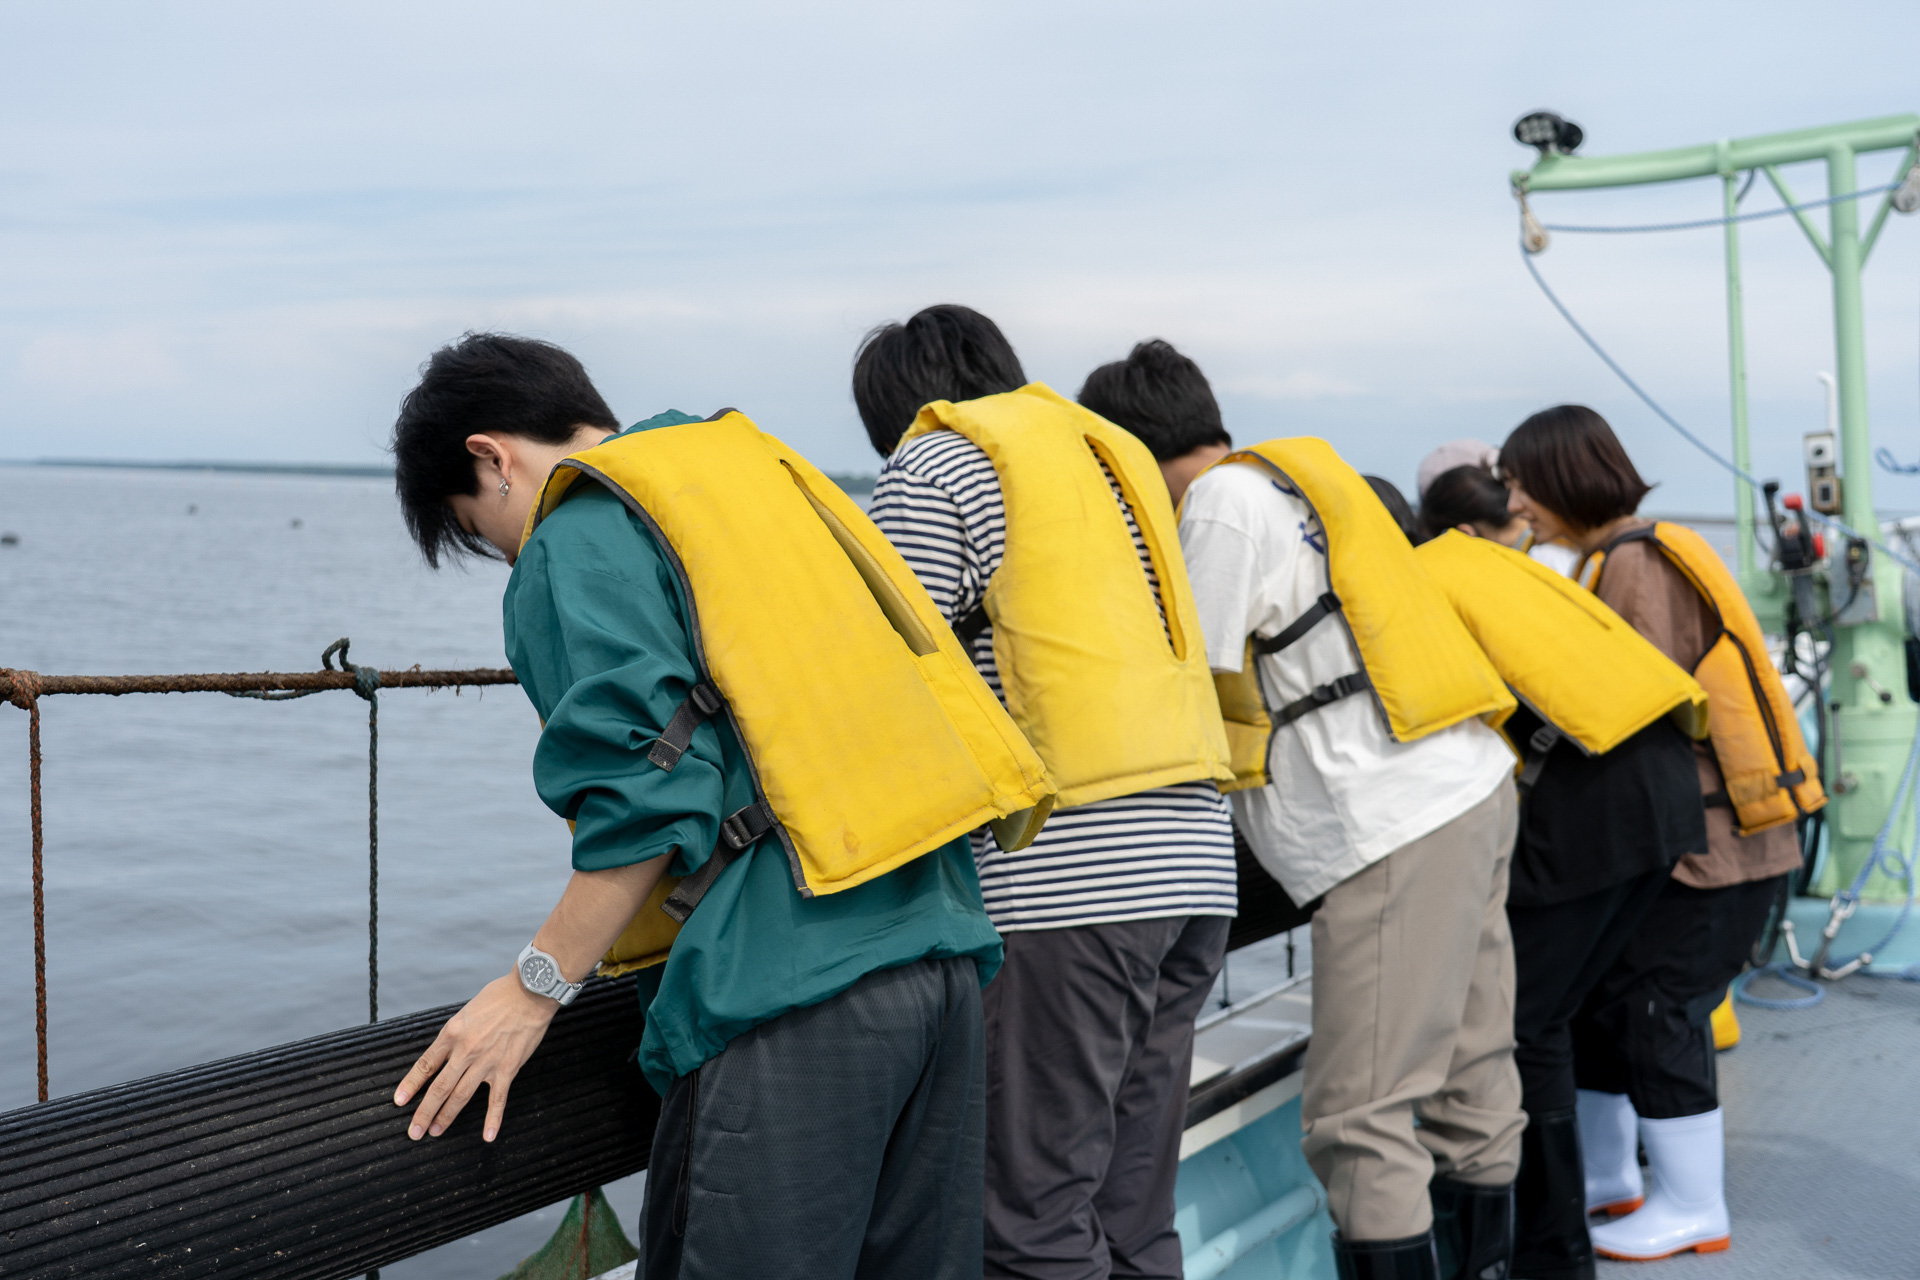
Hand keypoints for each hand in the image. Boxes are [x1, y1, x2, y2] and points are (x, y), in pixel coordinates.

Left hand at [393, 972, 558, 1141]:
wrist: (530, 992)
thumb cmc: (499, 997)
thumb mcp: (466, 1012)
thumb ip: (456, 1035)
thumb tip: (447, 1055)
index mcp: (452, 1033)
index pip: (425, 1065)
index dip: (410, 1085)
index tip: (399, 1101)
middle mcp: (465, 1050)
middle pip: (439, 1087)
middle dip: (424, 1112)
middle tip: (414, 1131)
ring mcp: (486, 1061)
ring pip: (461, 1096)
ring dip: (446, 1116)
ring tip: (435, 1131)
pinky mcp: (507, 1068)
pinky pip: (497, 1099)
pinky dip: (493, 1119)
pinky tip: (488, 1136)